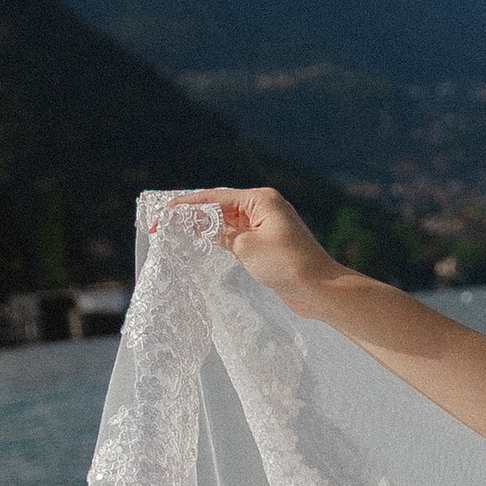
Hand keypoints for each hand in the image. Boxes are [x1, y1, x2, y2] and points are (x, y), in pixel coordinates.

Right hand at [182, 186, 344, 316]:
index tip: (166, 210)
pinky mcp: (269, 243)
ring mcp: (268, 225)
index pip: (217, 197)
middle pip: (222, 206)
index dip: (189, 204)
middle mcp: (265, 208)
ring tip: (179, 231)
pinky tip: (204, 242)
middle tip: (167, 221)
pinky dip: (222, 238)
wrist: (319, 289)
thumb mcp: (245, 246)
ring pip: (230, 222)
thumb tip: (202, 226)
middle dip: (196, 214)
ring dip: (208, 226)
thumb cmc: (286, 264)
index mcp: (261, 200)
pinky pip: (239, 236)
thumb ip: (221, 233)